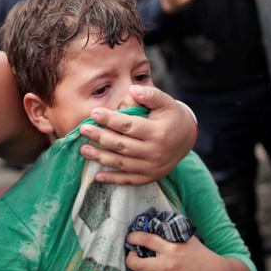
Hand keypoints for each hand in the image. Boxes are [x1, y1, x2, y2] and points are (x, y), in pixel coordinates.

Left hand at [80, 85, 196, 184]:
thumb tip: (132, 90)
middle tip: (83, 130)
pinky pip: (128, 180)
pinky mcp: (150, 177)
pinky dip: (113, 179)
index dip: (110, 119)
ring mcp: (152, 167)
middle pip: (122, 145)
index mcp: (158, 132)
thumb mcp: (166, 102)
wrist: (187, 138)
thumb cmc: (172, 116)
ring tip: (83, 149)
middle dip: (100, 137)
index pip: (129, 126)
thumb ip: (150, 95)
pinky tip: (97, 175)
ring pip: (122, 163)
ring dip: (101, 157)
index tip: (94, 113)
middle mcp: (155, 152)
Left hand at [124, 230, 221, 270]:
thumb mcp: (185, 238)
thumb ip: (169, 232)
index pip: (145, 240)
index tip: (130, 239)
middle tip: (132, 258)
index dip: (133, 238)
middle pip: (137, 265)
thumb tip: (149, 224)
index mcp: (171, 247)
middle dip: (130, 261)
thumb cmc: (197, 253)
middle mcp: (169, 264)